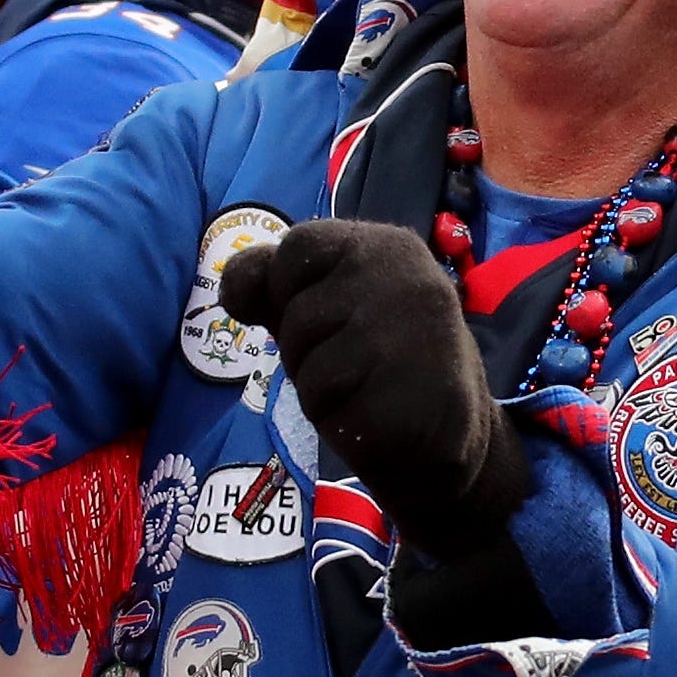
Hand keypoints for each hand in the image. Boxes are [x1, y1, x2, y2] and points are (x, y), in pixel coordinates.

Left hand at [218, 221, 529, 559]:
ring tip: (368, 391)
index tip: (324, 312)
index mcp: (387, 246)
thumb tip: (232, 291)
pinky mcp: (408, 399)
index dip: (287, 289)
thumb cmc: (377, 356)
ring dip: (322, 393)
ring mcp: (411, 341)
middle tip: (358, 363)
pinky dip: (342, 426)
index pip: (295, 247)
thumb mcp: (325, 304)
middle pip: (295, 316)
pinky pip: (329, 414)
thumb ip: (276, 284)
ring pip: (308, 370)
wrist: (444, 430)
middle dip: (306, 350)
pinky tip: (379, 420)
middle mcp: (406, 282)